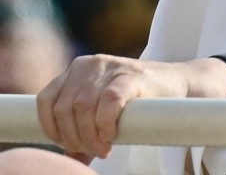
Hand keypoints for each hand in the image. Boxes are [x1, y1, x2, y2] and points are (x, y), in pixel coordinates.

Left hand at [36, 54, 225, 157]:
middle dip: (75, 137)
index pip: (46, 100)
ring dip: (90, 136)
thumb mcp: (104, 112)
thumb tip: (70, 161)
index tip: (69, 145)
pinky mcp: (131, 75)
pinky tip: (112, 134)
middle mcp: (89, 64)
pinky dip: (105, 122)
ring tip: (105, 147)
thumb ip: (85, 131)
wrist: (178, 84)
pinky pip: (108, 101)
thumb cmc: (139, 101)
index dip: (52, 128)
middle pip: (64, 108)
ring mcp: (110, 67)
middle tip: (95, 150)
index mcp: (77, 70)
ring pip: (82, 107)